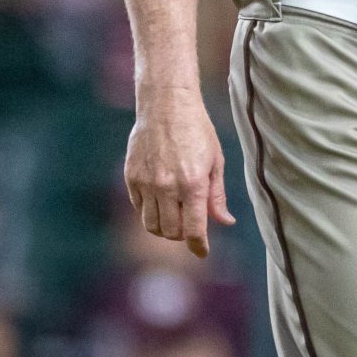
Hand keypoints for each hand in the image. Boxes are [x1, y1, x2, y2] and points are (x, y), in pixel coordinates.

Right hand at [124, 86, 233, 257]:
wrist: (166, 104)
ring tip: (175, 217)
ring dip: (164, 228)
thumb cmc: (197, 130)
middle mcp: (168, 186)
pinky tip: (161, 200)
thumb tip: (225, 222)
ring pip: (152, 225)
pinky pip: (139, 208)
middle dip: (182, 236)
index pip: (193, 229)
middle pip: (171, 232)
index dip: (198, 246)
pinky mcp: (132, 176)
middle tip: (189, 227)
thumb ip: (217, 195)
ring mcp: (146, 182)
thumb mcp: (215, 160)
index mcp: (193, 183)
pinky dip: (150, 211)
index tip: (202, 252)